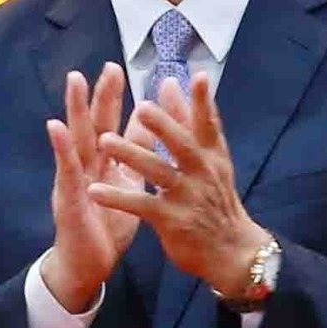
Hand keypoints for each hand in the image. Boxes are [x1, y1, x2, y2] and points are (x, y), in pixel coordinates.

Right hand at [41, 64, 142, 311]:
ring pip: (77, 139)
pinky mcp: (68, 197)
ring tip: (75, 80)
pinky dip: (60, 147)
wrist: (88, 266)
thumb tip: (150, 132)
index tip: (122, 70)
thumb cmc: (106, 228)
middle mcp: (88, 167)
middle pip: (96, 125)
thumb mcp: (128, 188)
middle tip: (108, 66)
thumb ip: (135, 160)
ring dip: (75, 109)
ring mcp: (75, 180)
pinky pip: (65, 170)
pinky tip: (55, 127)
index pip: (114, 127)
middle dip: (101, 95)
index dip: (117, 101)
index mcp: (106, 165)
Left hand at [89, 71, 269, 297]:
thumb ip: (192, 122)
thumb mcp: (212, 161)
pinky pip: (140, 205)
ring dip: (131, 155)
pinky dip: (117, 198)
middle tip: (143, 107)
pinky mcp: (171, 220)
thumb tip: (179, 82)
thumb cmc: (215, 200)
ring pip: (158, 171)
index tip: (197, 76)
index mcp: (212, 156)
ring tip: (105, 141)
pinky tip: (94, 191)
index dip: (203, 101)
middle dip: (164, 126)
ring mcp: (187, 197)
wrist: (232, 251)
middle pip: (183, 145)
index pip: (208, 124)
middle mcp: (203, 173)